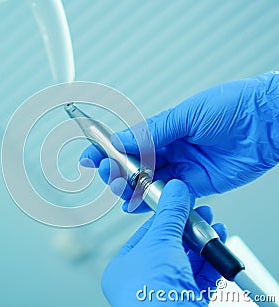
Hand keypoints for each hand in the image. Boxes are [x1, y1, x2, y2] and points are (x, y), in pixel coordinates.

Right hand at [81, 72, 278, 211]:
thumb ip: (153, 132)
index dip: (107, 149)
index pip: (127, 141)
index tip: (91, 155)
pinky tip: (137, 204)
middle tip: (108, 173)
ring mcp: (181, 168)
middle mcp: (169, 149)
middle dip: (116, 171)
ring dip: (131, 188)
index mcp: (164, 128)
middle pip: (133, 165)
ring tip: (121, 189)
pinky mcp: (196, 185)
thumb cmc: (233, 106)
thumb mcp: (187, 114)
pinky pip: (168, 196)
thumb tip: (120, 140)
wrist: (268, 122)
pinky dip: (151, 202)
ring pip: (147, 183)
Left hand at [102, 180, 226, 305]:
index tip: (181, 203)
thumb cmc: (150, 295)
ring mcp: (163, 294)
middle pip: (169, 247)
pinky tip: (219, 250)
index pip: (146, 233)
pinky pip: (198, 279)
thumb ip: (170, 214)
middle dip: (189, 229)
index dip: (166, 216)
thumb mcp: (160, 242)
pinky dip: (210, 264)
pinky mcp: (184, 303)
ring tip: (216, 228)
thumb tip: (175, 190)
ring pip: (186, 263)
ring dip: (203, 245)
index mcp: (123, 268)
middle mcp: (140, 282)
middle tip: (203, 214)